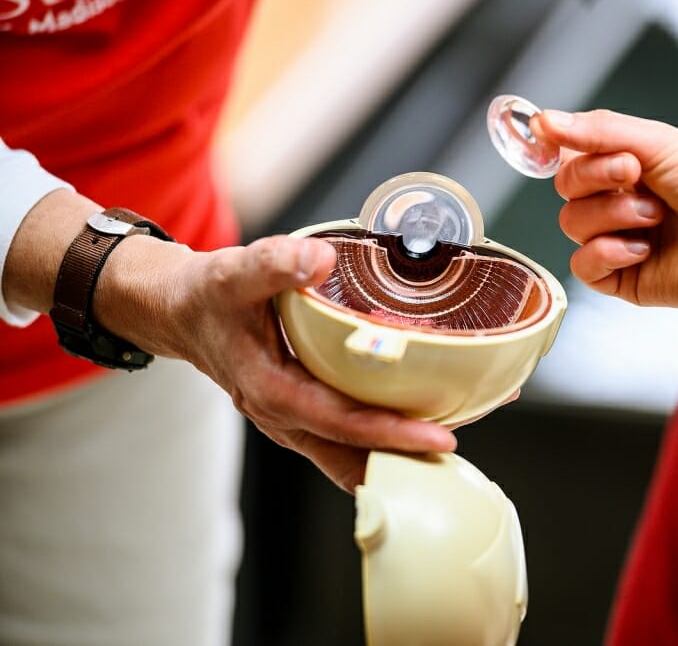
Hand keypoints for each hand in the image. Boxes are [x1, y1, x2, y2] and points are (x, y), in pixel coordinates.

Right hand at [106, 235, 459, 491]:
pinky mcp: (300, 413)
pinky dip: (378, 441)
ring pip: (349, 453)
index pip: (343, 422)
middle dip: (407, 456)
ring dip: (395, 455)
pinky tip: (413, 433)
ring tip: (447, 449)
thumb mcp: (233, 273)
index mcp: (270, 391)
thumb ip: (274, 263)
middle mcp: (282, 417)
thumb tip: (318, 259)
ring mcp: (291, 421)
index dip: (392, 434)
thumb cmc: (207, 297)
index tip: (439, 438)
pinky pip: (344, 439)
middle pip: (353, 451)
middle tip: (460, 451)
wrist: (180, 312)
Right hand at [531, 109, 677, 306]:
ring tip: (654, 216)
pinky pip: (583, 266)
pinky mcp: (623, 280)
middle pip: (566, 189)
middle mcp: (621, 204)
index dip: (566, 149)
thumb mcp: (658, 142)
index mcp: (629, 168)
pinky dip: (606, 252)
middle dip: (596, 177)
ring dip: (612, 214)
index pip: (573, 156)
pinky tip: (642, 248)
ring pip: (572, 224)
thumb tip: (543, 121)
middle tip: (634, 173)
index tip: (554, 136)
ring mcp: (620, 242)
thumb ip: (598, 131)